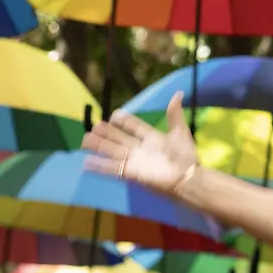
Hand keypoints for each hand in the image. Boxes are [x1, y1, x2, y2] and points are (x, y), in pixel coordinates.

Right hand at [82, 94, 196, 198]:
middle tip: (94, 126)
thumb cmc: (185, 157)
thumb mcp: (180, 132)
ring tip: (84, 140)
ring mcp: (134, 162)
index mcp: (151, 138)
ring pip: (112, 151)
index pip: (134, 126)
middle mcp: (140, 149)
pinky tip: (87, 162)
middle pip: (119, 138)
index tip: (114, 115)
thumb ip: (174, 114)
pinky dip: (100, 166)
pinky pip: (112, 168)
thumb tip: (178, 93)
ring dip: (99, 146)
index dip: (124, 120)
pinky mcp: (131, 174)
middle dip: (106, 133)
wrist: (187, 178)